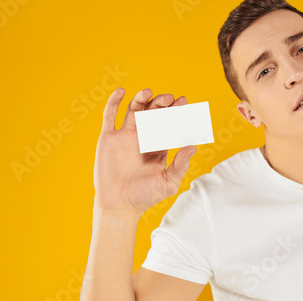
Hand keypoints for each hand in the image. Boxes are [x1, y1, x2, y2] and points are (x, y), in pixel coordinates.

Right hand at [93, 87, 196, 215]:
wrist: (119, 206)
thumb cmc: (145, 197)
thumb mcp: (168, 182)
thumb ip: (181, 165)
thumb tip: (193, 146)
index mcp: (159, 146)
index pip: (170, 123)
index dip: (177, 112)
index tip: (185, 103)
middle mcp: (143, 138)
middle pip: (153, 113)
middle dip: (162, 104)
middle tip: (170, 98)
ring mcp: (125, 136)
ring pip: (133, 110)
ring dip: (141, 99)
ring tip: (149, 92)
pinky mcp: (109, 138)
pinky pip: (110, 116)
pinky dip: (114, 102)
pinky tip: (121, 91)